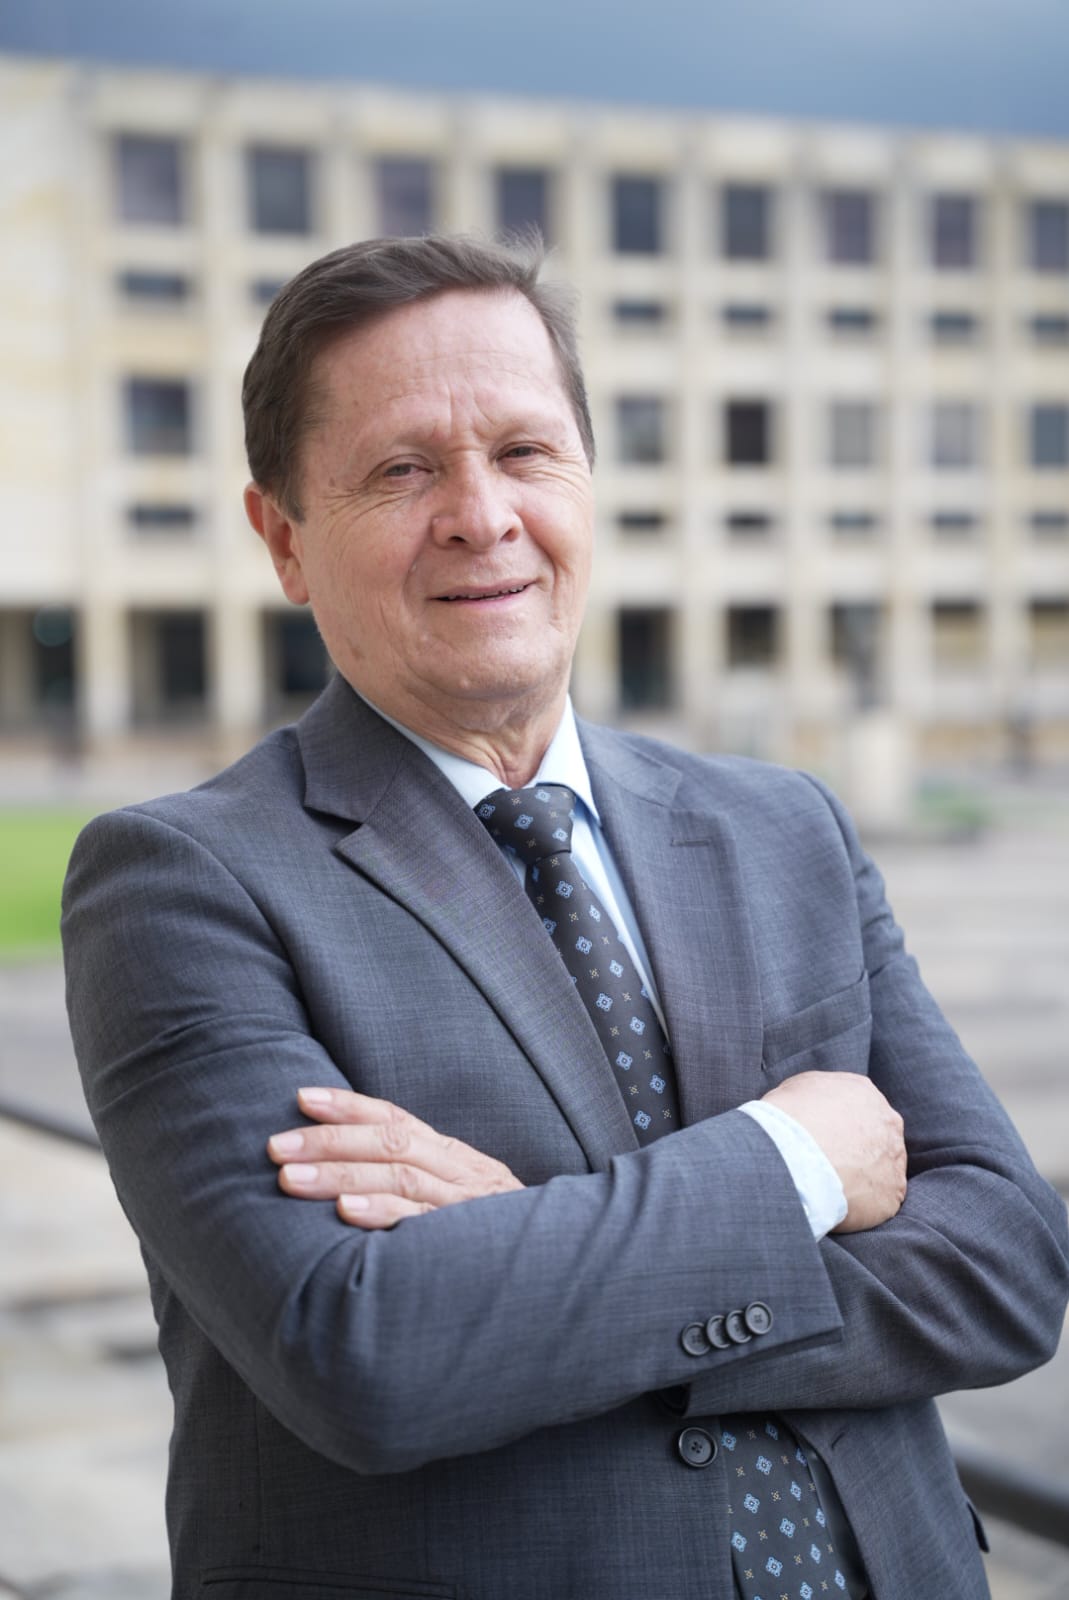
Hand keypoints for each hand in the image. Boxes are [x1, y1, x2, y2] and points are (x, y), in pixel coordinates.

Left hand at [267, 1087, 524, 1229]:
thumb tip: (345, 1181)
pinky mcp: (472, 1241)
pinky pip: (425, 1221)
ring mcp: (468, 1205)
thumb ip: (415, 1184)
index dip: (349, 1106)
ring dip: (340, 1173)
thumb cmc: (492, 1243)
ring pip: (401, 1174)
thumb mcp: (459, 1202)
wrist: (557, 1276)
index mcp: (454, 1157)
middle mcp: (461, 1172)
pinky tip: (347, 1211)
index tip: (302, 1097)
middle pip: (391, 1143)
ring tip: (290, 1177)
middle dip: (329, 1141)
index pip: (396, 1120)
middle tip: (275, 1147)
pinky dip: (385, 1211)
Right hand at [761, 1071, 906, 1232]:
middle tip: (831, 1164)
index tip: (828, 1140)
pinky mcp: (892, 1196)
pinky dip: (862, 1205)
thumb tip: (817, 1108)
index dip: (843, 1127)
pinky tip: (840, 1204)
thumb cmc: (790, 1120)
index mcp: (865, 1094)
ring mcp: (894, 1160)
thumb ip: (819, 1095)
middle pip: (878, 1138)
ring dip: (863, 1179)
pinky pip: (880, 1202)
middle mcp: (888, 1123)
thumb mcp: (797, 1088)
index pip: (860, 1109)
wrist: (794, 1157)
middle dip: (859, 1150)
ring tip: (832, 1187)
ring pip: (883, 1170)